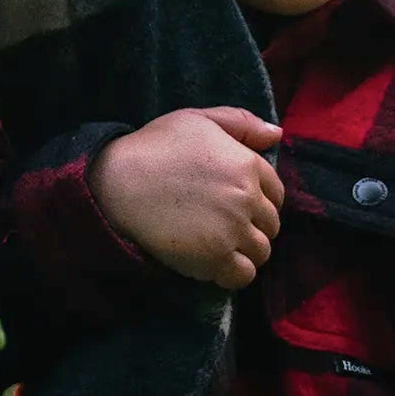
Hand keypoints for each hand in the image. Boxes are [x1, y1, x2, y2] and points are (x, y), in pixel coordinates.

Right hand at [92, 107, 284, 289]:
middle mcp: (247, 198)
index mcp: (247, 164)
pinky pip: (243, 275)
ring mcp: (232, 230)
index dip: (260, 201)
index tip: (237, 205)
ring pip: (261, 252)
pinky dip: (233, 273)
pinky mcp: (214, 257)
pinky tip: (214, 264)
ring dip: (244, 251)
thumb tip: (276, 135)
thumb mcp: (198, 120)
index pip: (276, 193)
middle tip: (223, 226)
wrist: (118, 181)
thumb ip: (241, 123)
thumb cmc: (154, 146)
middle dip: (253, 226)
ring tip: (219, 245)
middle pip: (271, 225)